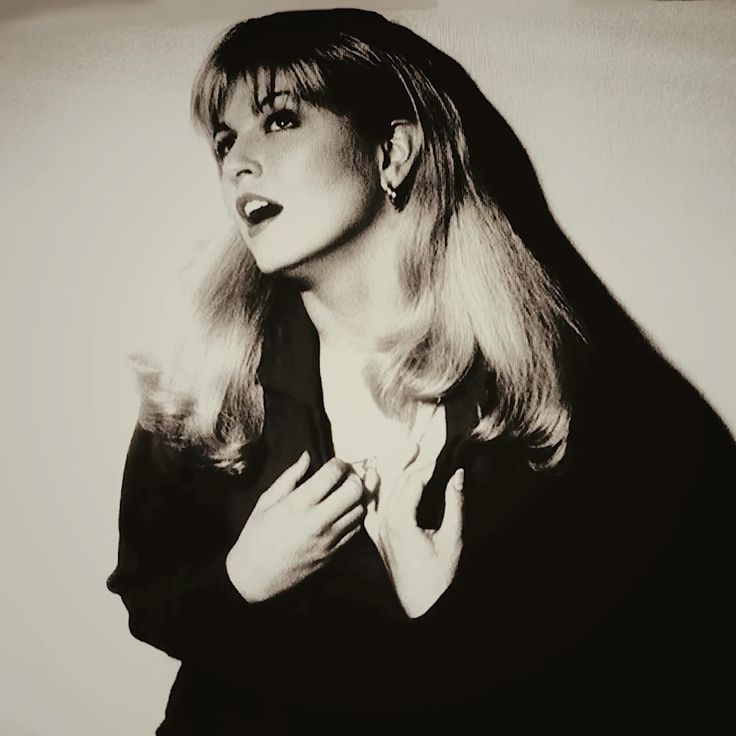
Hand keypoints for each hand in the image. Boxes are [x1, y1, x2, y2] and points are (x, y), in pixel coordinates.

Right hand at [226, 452, 365, 602]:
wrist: (255, 577)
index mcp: (299, 504)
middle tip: (346, 476)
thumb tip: (307, 456)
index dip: (339, 463)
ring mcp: (329, 539)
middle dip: (354, 477)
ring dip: (357, 497)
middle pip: (354, 490)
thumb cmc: (256, 536)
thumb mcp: (267, 501)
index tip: (336, 463)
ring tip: (346, 493)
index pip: (333, 474)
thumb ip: (290, 477)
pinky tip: (344, 512)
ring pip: (359, 510)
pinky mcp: (334, 554)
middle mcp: (318, 520)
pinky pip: (356, 530)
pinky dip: (355, 517)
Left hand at [369, 442, 464, 618]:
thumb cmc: (439, 578)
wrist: (422, 606)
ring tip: (400, 453)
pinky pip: (370, 507)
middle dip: (409, 461)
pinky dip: (373, 490)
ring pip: (380, 491)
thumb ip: (455, 504)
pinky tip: (374, 477)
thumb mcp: (453, 539)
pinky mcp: (376, 538)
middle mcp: (383, 523)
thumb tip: (458, 475)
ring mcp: (377, 531)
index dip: (427, 465)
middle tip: (418, 443)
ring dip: (390, 470)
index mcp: (400, 521)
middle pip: (395, 482)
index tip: (439, 453)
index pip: (413, 482)